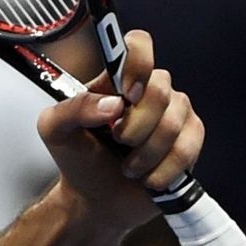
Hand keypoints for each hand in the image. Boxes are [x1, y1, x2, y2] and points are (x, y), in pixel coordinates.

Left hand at [38, 29, 203, 228]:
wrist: (97, 200)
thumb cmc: (78, 161)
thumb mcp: (55, 131)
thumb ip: (72, 109)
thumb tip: (113, 104)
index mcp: (116, 81)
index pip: (138, 45)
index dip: (138, 63)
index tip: (125, 94)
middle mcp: (149, 91)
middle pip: (160, 90)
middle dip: (135, 126)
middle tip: (118, 141)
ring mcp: (174, 114)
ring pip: (174, 122)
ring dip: (145, 154)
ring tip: (128, 166)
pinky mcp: (190, 140)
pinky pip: (189, 147)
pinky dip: (163, 169)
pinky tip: (147, 178)